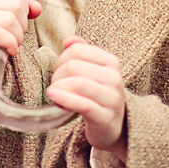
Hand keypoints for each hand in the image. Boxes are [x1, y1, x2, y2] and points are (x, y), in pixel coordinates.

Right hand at [0, 0, 41, 102]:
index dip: (24, 10)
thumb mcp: (2, 21)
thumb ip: (21, 11)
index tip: (16, 24)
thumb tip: (37, 7)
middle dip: (22, 25)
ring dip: (17, 37)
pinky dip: (10, 44)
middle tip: (14, 37)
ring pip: (9, 19)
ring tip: (10, 44)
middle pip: (16, 5)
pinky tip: (8, 50)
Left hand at [46, 35, 127, 162]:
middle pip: (74, 66)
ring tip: (53, 94)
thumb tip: (69, 40)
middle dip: (57, 75)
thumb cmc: (97, 96)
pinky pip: (82, 104)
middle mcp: (115, 78)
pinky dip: (63, 98)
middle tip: (55, 85)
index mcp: (111, 62)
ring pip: (77, 83)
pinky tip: (53, 97)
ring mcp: (112, 99)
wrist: (113, 127)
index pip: (77, 50)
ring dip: (58, 87)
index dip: (61, 59)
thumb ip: (81, 52)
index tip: (59, 71)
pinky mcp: (105, 118)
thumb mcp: (92, 71)